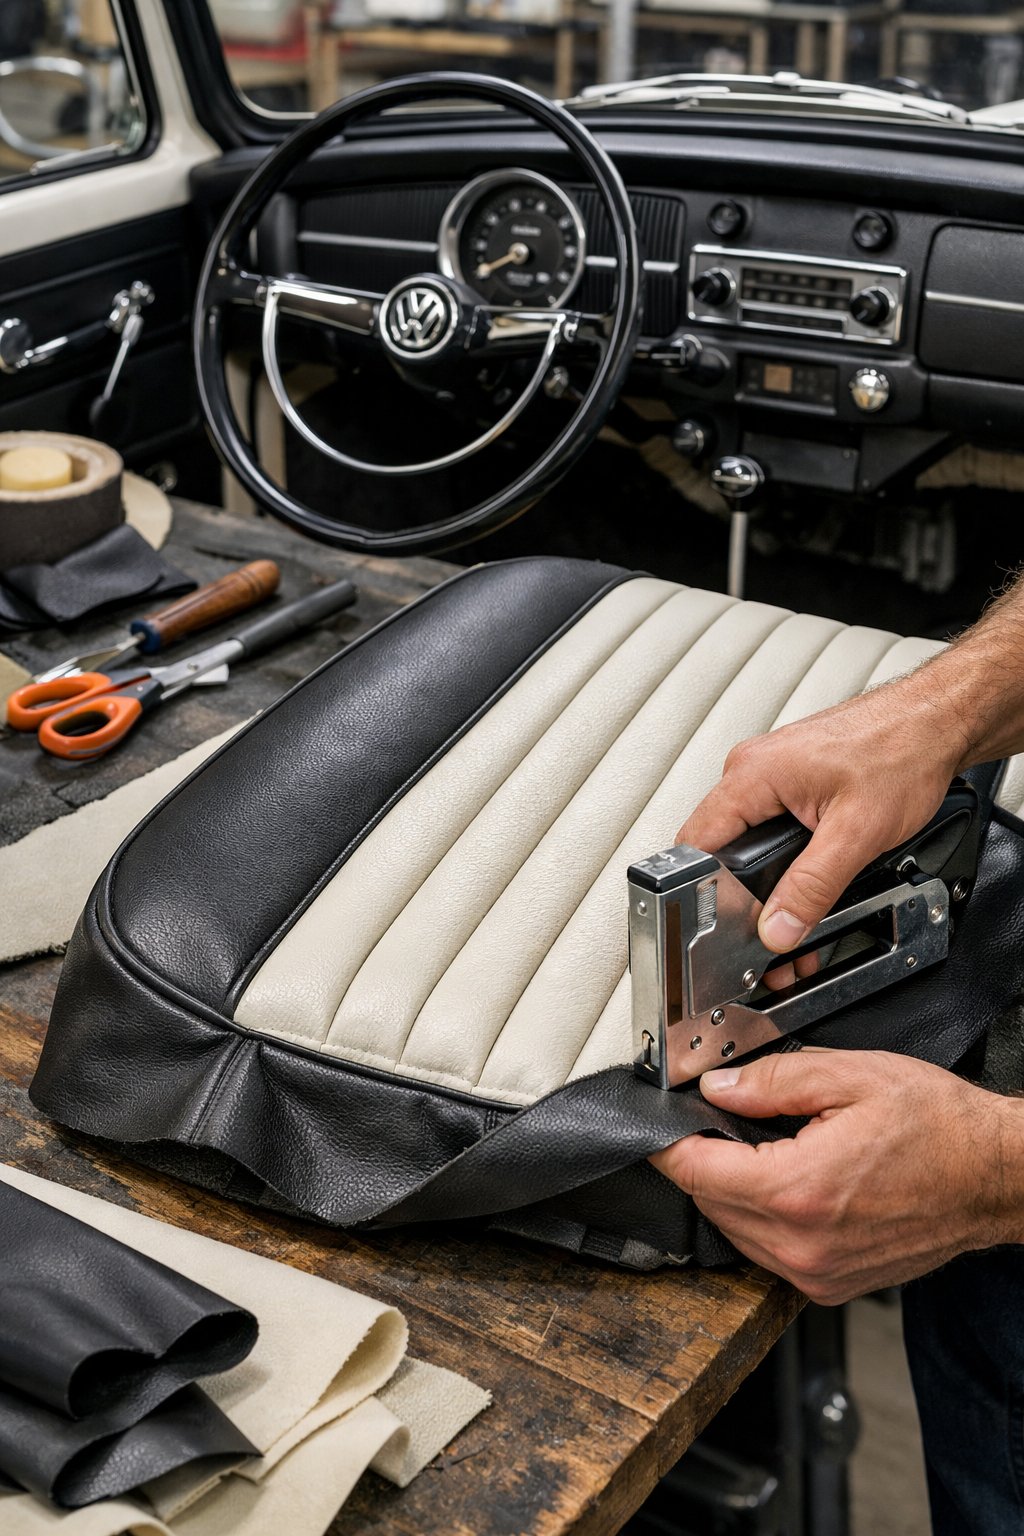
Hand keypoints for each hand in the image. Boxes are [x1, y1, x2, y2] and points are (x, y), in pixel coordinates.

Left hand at [651, 1049, 1023, 1304]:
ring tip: (765, 1149)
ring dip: (732, 1191)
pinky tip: (788, 1183)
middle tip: (722, 1120)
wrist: (994, 1175)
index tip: (655, 1124)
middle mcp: (801, 1246)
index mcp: (798, 1191)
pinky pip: (767, 1252)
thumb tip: (719, 1088)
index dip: (667, 1143)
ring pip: (734, 1232)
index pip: (696, 1171)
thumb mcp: (850, 1077)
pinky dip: (762, 1218)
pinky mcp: (830, 1286)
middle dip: (704, 1160)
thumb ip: (774, 1079)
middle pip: (709, 1203)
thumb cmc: (938, 1127)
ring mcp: (816, 1274)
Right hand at [676, 678, 964, 954]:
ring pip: (740, 834)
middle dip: (734, 891)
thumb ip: (812, 887)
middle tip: (765, 925)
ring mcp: (766, 769)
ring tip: (787, 903)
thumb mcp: (857, 834)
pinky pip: (762, 819)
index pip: (695, 843)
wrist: (932, 722)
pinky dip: (775, 851)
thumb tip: (777, 927)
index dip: (704, 891)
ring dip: (758, 874)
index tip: (724, 923)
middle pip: (715, 844)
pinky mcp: (785, 775)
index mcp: (751, 774)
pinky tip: (799, 870)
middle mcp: (750, 766)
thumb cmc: (902, 753)